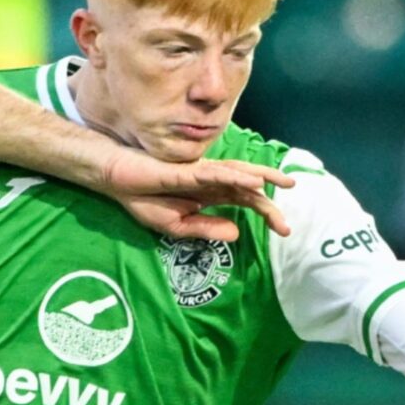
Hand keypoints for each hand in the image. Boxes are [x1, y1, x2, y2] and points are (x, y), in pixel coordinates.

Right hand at [100, 152, 294, 242]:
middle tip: (287, 226)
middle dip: (269, 205)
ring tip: (284, 183)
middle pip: (247, 189)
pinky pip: (215, 173)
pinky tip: (252, 181)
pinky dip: (235, 176)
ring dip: (261, 177)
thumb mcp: (177, 226)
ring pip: (237, 174)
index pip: (245, 202)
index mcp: (210, 194)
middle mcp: (211, 181)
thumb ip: (206, 229)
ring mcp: (200, 173)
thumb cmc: (144, 199)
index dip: (266, 213)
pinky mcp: (187, 170)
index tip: (284, 231)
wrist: (117, 181)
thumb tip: (238, 233)